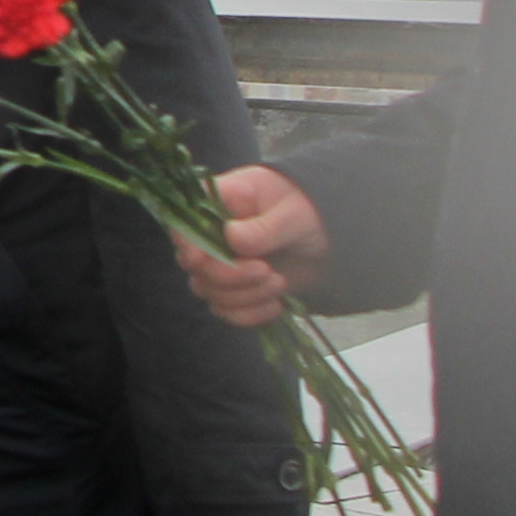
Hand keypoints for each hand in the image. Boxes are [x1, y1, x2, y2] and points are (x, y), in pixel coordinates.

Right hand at [174, 166, 325, 329]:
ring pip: (208, 291)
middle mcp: (212, 233)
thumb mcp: (294, 213)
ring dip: (245, 296)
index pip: (185, 220)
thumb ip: (265, 227)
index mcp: (221, 201)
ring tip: (280, 283)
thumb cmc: (309, 211)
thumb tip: (232, 237)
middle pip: (194, 264)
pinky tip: (275, 305)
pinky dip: (249, 314)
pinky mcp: (234, 288)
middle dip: (229, 276)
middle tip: (267, 271)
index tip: (201, 259)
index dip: (187, 243)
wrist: (330, 239)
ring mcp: (220, 262)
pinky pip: (226, 311)